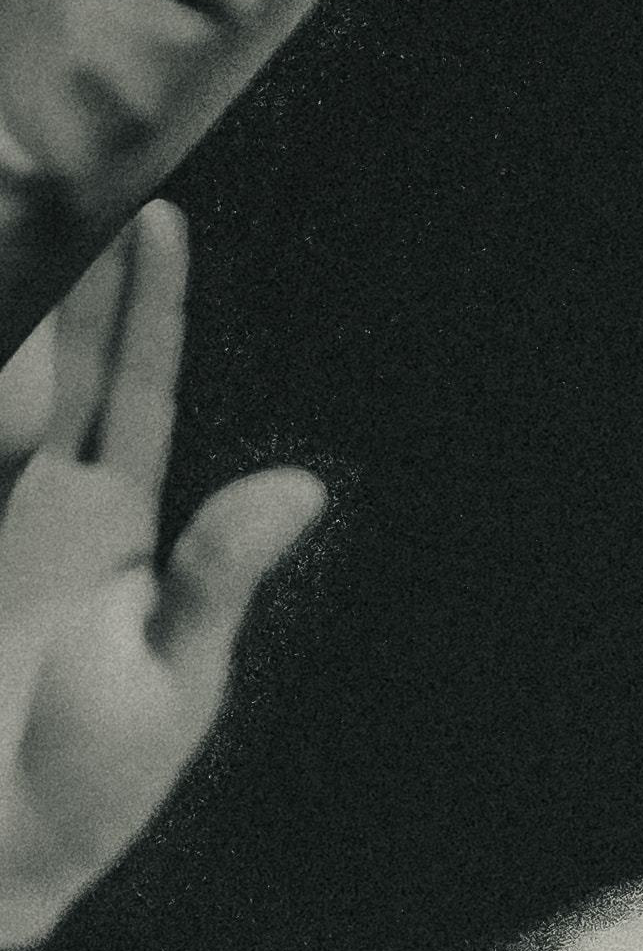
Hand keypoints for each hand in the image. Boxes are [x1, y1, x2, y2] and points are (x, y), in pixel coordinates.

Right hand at [0, 211, 326, 947]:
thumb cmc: (97, 783)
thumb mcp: (175, 677)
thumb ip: (220, 576)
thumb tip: (305, 487)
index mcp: (115, 530)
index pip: (136, 391)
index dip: (146, 307)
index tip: (158, 213)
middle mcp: (46, 509)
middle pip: (60, 363)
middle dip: (67, 271)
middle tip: (69, 167)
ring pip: (4, 391)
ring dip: (14, 318)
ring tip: (16, 215)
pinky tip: (1, 349)